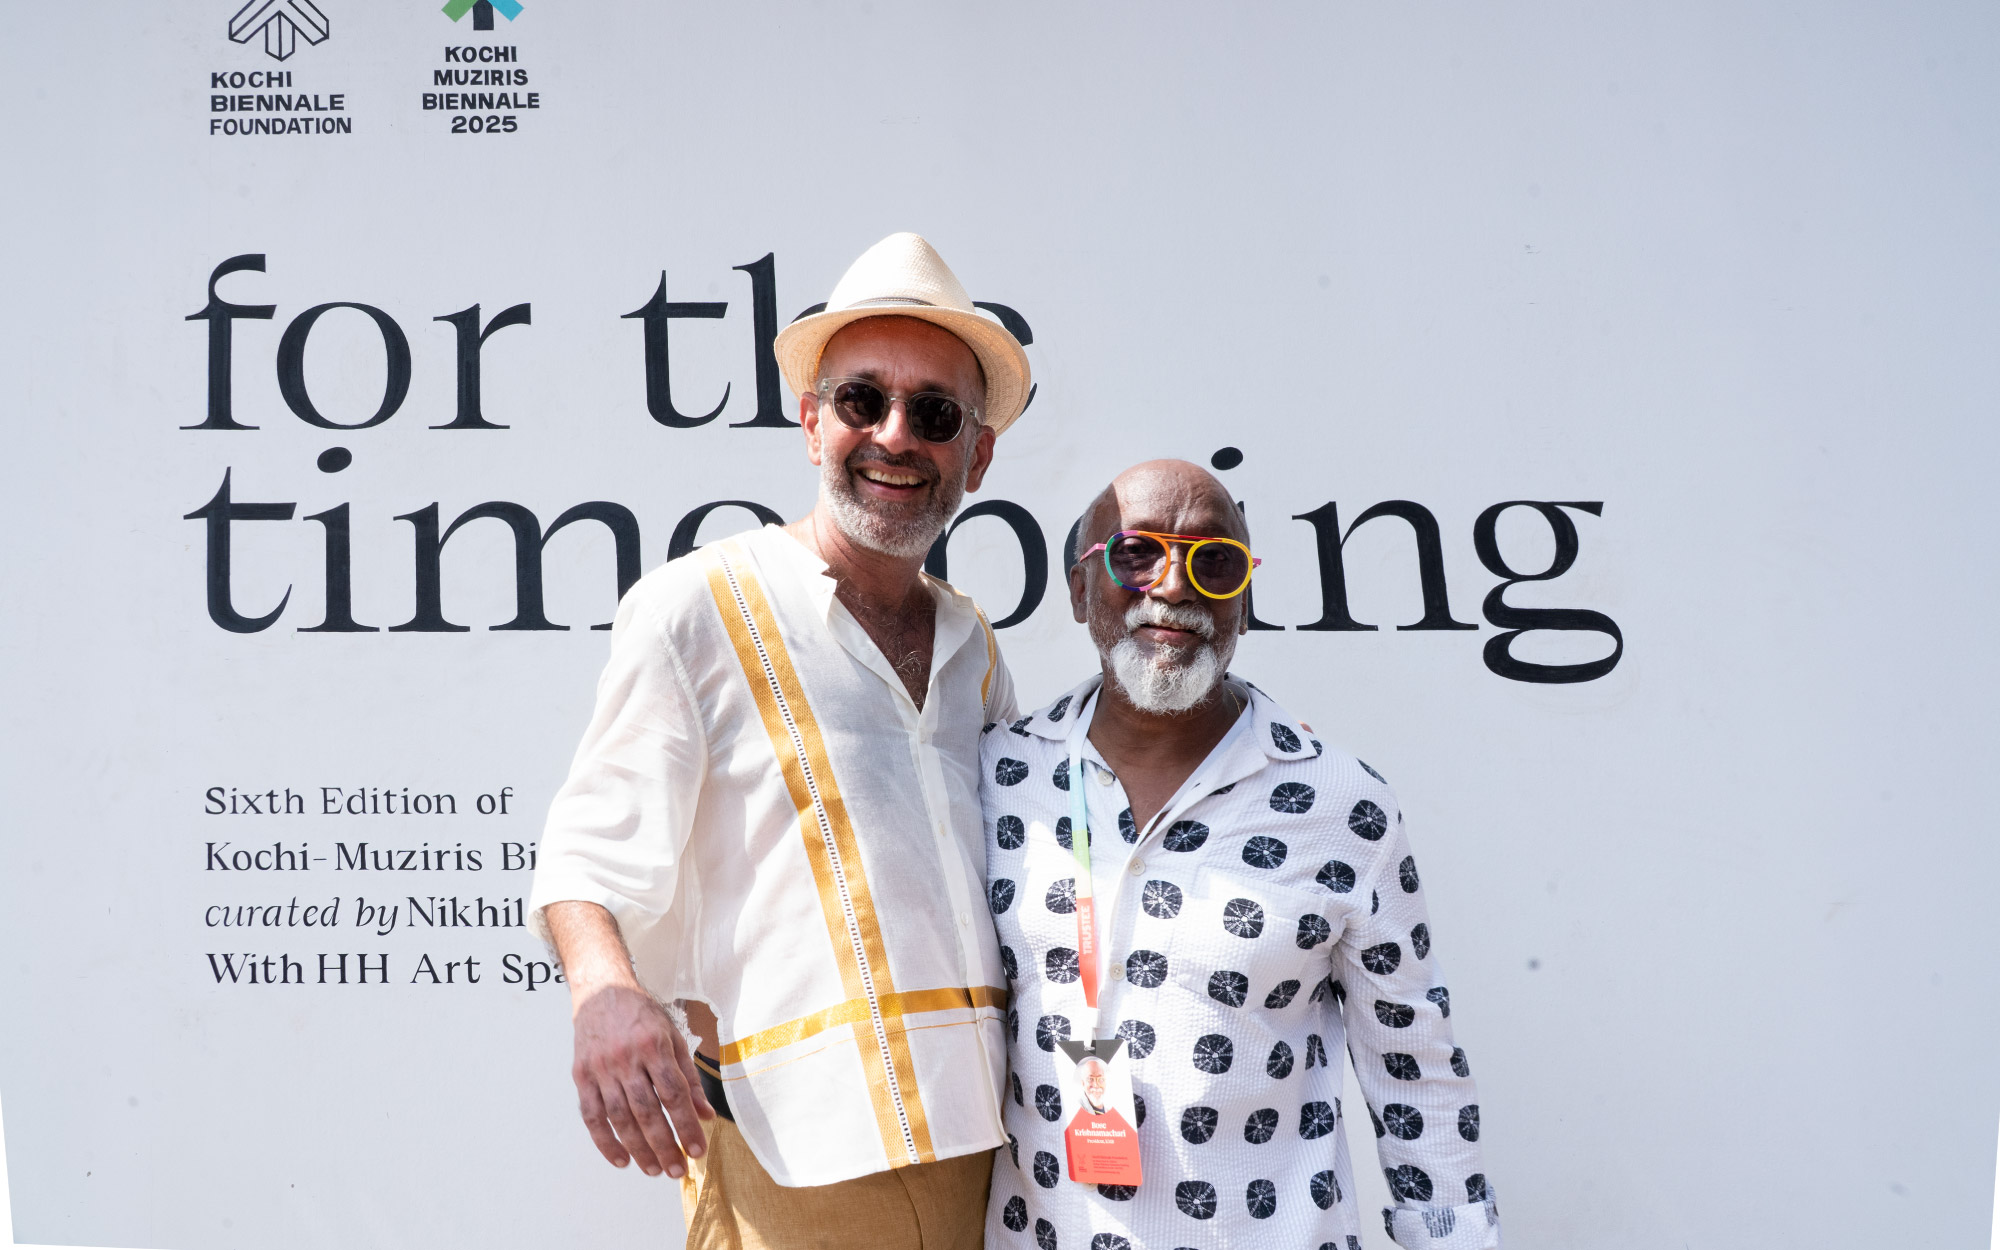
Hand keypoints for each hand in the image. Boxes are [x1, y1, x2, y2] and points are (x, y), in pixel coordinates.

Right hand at [570, 983, 714, 1177]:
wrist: (601, 991)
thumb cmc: (641, 1015)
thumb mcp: (673, 1037)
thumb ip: (689, 1077)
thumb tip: (705, 1114)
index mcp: (654, 1046)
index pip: (673, 1094)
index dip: (686, 1125)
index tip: (697, 1150)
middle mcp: (626, 1058)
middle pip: (647, 1111)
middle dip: (664, 1145)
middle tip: (676, 1170)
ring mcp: (601, 1068)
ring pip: (620, 1118)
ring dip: (637, 1148)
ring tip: (654, 1169)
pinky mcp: (581, 1076)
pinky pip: (592, 1116)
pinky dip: (604, 1141)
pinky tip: (621, 1159)